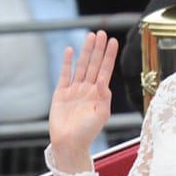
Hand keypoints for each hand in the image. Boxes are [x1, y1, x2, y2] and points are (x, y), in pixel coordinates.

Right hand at [49, 31, 117, 171]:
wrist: (69, 143)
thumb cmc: (88, 132)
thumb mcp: (102, 115)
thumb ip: (105, 98)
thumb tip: (104, 81)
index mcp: (100, 94)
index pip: (106, 70)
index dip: (109, 56)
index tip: (114, 41)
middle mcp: (88, 89)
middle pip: (94, 64)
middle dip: (98, 49)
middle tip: (102, 32)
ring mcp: (74, 90)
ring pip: (81, 66)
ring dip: (86, 51)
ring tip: (90, 36)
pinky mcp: (61, 93)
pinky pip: (65, 74)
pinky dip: (67, 63)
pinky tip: (71, 50)